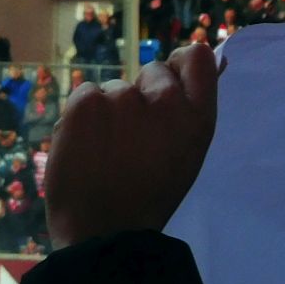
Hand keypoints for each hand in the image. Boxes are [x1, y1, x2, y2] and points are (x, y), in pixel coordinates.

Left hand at [46, 45, 218, 248]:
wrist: (104, 228)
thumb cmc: (152, 193)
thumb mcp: (189, 151)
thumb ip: (192, 106)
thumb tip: (200, 55)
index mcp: (198, 115)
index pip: (197, 57)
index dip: (181, 65)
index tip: (171, 83)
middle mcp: (166, 99)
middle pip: (153, 70)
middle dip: (143, 94)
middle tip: (135, 135)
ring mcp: (124, 98)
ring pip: (117, 88)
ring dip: (111, 110)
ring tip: (108, 148)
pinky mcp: (86, 103)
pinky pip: (86, 93)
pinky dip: (84, 114)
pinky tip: (87, 144)